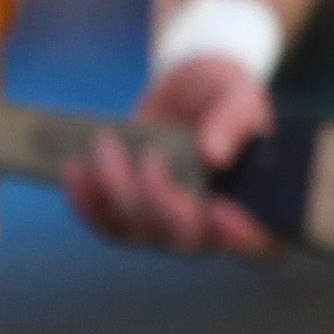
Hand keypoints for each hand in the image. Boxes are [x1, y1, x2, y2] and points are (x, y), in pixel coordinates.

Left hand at [68, 54, 279, 257]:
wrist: (188, 89)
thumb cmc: (225, 97)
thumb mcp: (240, 96)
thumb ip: (235, 120)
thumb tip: (213, 155)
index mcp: (254, 204)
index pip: (258, 243)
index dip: (241, 238)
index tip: (222, 209)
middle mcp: (210, 226)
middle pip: (185, 241)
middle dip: (162, 203)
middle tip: (152, 157)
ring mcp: (166, 224)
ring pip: (137, 230)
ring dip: (116, 192)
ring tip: (106, 145)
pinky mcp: (130, 215)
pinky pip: (104, 223)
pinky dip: (84, 201)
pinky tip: (74, 170)